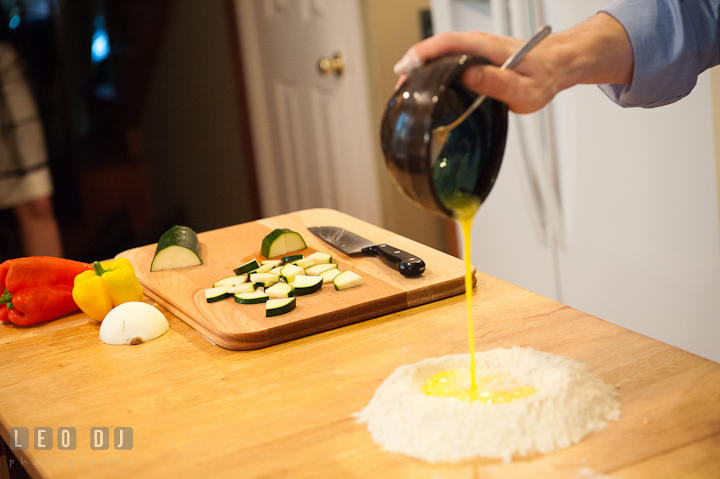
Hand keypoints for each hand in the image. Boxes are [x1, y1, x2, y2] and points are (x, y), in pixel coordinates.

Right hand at [393, 14, 632, 113]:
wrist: (558, 63)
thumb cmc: (543, 78)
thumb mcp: (525, 90)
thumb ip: (497, 83)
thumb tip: (468, 76)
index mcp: (487, 48)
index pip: (447, 43)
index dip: (422, 54)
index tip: (405, 68)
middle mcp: (478, 43)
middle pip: (437, 47)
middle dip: (413, 64)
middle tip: (399, 88)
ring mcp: (476, 47)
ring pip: (441, 51)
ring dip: (420, 66)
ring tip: (406, 89)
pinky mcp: (475, 54)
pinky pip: (448, 56)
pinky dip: (432, 67)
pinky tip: (426, 83)